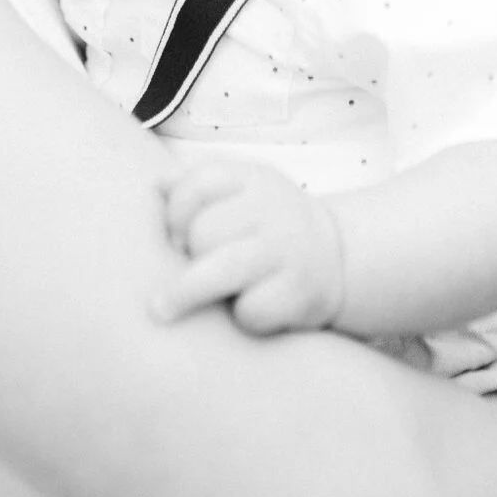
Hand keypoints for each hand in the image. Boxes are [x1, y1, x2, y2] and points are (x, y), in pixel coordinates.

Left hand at [152, 156, 345, 334]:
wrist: (338, 256)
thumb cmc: (266, 226)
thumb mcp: (241, 191)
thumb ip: (197, 185)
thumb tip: (158, 186)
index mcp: (254, 179)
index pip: (198, 184)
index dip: (175, 212)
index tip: (173, 237)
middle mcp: (274, 209)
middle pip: (204, 232)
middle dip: (190, 254)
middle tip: (196, 265)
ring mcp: (289, 251)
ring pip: (223, 269)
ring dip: (186, 293)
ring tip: (158, 310)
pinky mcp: (299, 293)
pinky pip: (251, 310)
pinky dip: (242, 317)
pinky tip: (250, 308)